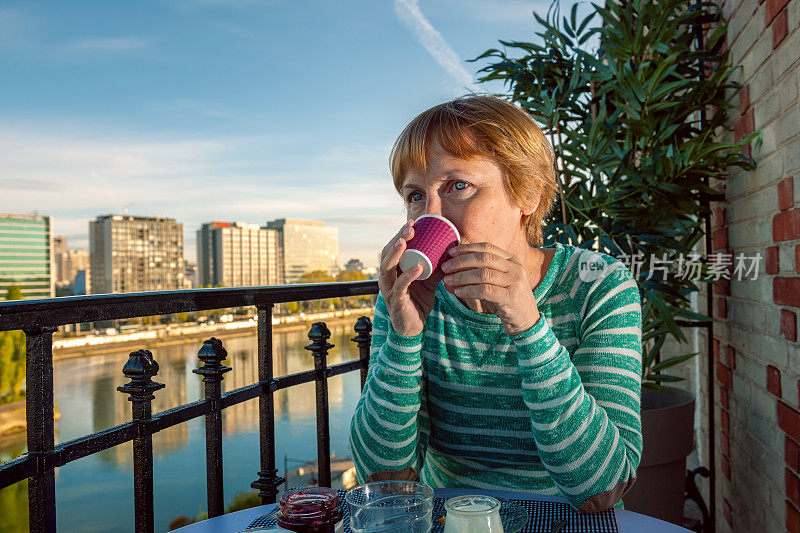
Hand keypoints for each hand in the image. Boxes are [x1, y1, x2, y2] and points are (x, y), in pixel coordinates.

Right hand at [378, 220, 444, 336]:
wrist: (414, 326)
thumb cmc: (418, 300)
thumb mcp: (428, 279)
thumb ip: (436, 266)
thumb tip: (452, 250)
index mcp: (393, 270)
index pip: (393, 248)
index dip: (400, 234)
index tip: (412, 222)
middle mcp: (387, 277)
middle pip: (387, 254)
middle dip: (397, 239)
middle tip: (409, 228)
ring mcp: (389, 289)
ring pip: (387, 268)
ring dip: (395, 254)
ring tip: (405, 242)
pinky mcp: (396, 301)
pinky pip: (400, 286)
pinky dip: (408, 276)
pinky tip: (418, 268)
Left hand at [441, 242, 541, 335]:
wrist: (526, 320)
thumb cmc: (506, 300)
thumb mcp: (494, 283)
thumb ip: (476, 275)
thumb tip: (449, 273)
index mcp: (512, 260)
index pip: (487, 247)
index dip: (467, 248)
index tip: (450, 253)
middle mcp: (515, 268)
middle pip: (484, 258)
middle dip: (461, 261)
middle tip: (445, 267)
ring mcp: (514, 282)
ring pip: (483, 274)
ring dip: (462, 276)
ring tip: (448, 280)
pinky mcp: (511, 298)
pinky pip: (485, 290)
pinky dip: (469, 290)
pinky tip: (459, 292)